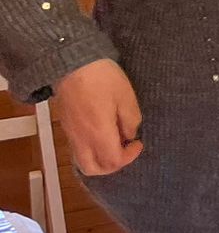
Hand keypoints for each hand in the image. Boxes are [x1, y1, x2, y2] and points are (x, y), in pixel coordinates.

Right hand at [53, 59, 143, 175]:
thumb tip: (129, 135)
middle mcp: (82, 138)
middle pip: (92, 169)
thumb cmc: (102, 78)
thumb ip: (130, 121)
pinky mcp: (66, 126)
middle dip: (112, 166)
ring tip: (114, 143)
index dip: (129, 157)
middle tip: (125, 150)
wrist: (72, 64)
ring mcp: (71, 133)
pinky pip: (77, 148)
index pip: (112, 161)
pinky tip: (102, 135)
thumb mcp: (126, 97)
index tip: (138, 143)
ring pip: (82, 161)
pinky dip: (91, 150)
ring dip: (100, 159)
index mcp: (98, 133)